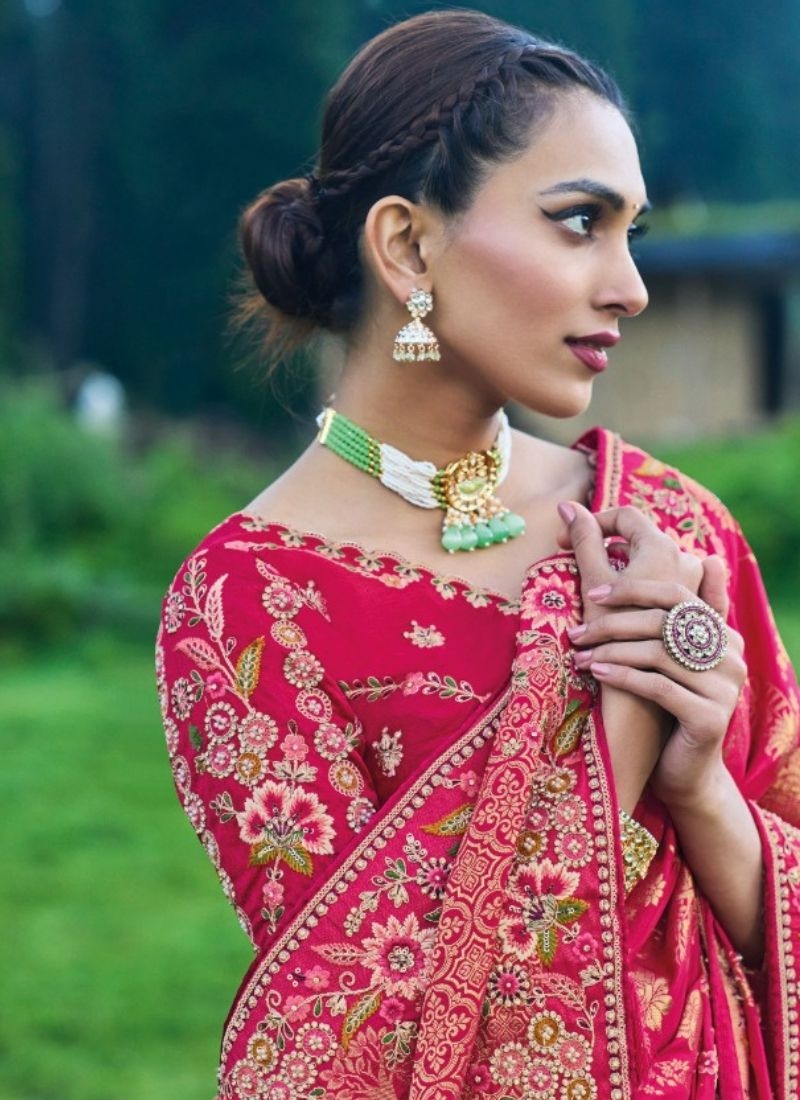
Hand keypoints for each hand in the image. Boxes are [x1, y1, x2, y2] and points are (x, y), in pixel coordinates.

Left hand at [561, 504, 745, 808]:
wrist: (686, 770)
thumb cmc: (666, 705)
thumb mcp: (667, 656)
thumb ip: (666, 613)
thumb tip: (654, 561)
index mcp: (721, 631)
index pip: (676, 591)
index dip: (632, 587)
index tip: (593, 592)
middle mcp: (730, 654)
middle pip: (663, 620)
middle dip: (613, 621)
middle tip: (576, 630)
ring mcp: (724, 687)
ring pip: (658, 653)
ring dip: (610, 650)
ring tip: (578, 655)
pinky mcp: (709, 718)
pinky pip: (658, 687)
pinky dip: (622, 676)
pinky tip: (595, 673)